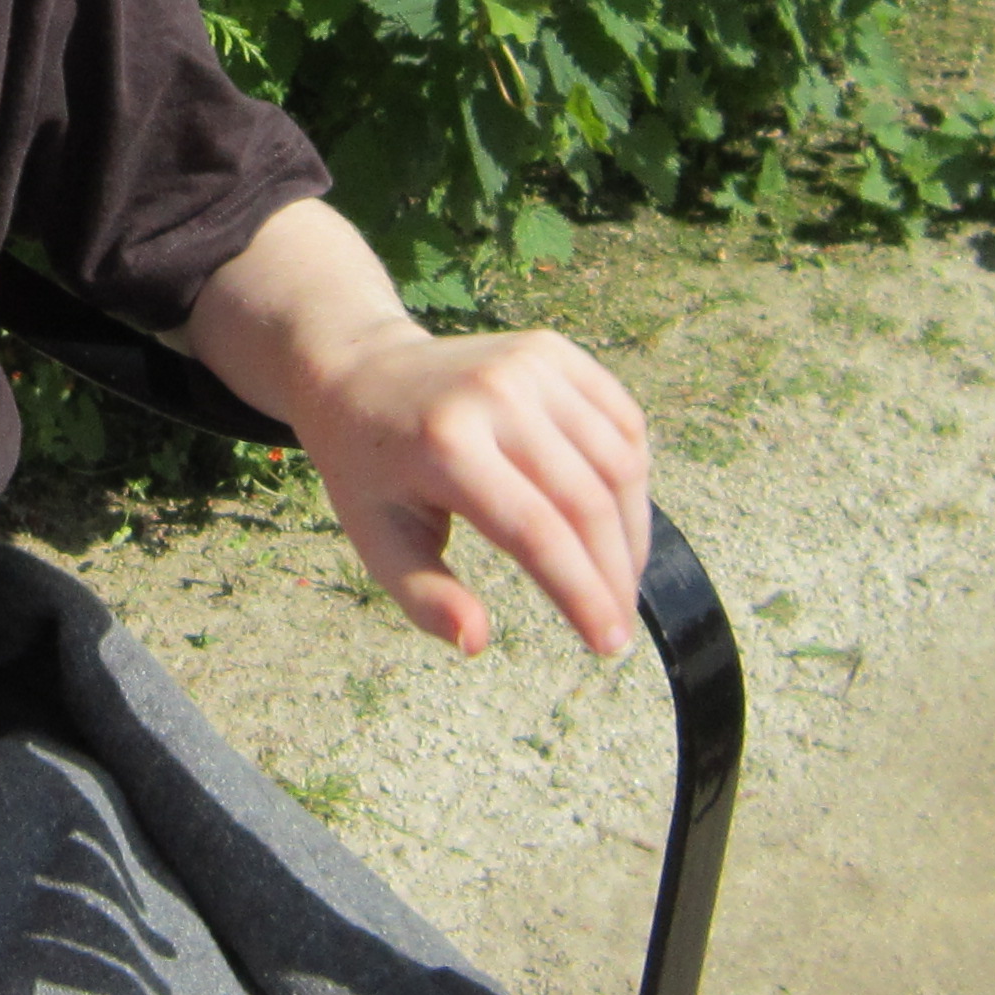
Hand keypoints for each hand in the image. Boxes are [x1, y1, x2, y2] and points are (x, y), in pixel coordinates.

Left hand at [295, 321, 652, 660]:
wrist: (361, 374)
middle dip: (614, 575)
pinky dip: (633, 478)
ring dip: (632, 532)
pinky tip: (619, 520)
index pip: (536, 532)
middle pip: (586, 501)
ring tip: (619, 579)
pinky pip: (623, 421)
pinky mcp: (553, 350)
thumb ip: (425, 598)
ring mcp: (529, 364)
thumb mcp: (378, 541)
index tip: (609, 643)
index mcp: (444, 445)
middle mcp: (494, 395)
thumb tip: (475, 642)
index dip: (583, 593)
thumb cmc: (372, 471)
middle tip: (619, 625)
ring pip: (618, 462)